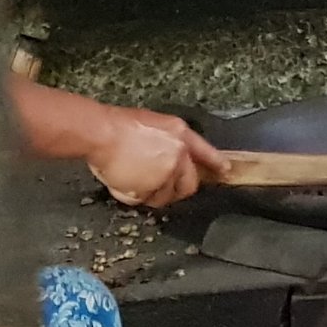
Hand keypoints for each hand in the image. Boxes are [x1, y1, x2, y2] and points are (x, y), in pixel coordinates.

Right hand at [88, 109, 224, 208]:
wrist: (102, 133)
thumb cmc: (119, 127)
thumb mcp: (153, 125)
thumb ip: (168, 143)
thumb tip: (170, 161)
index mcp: (180, 134)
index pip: (204, 152)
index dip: (216, 162)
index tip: (225, 171)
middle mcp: (179, 155)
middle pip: (189, 184)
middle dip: (176, 189)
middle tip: (158, 186)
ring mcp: (167, 173)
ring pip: (165, 196)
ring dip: (150, 192)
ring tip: (131, 176)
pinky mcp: (153, 188)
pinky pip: (145, 200)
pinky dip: (134, 196)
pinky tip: (123, 180)